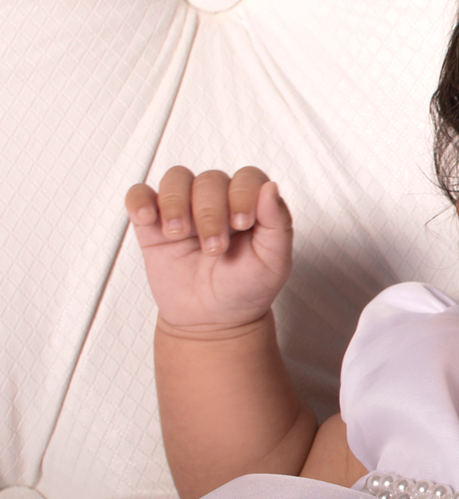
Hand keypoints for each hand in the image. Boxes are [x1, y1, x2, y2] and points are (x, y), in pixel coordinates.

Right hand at [126, 166, 292, 330]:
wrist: (213, 320)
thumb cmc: (246, 287)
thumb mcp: (274, 262)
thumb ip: (278, 223)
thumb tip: (271, 187)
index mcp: (251, 205)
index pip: (247, 178)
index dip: (243, 194)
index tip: (242, 224)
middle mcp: (218, 201)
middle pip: (210, 180)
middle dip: (210, 213)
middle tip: (213, 249)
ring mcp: (185, 209)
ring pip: (176, 179)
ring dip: (176, 202)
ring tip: (178, 234)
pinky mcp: (154, 224)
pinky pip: (140, 195)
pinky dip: (140, 201)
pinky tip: (147, 219)